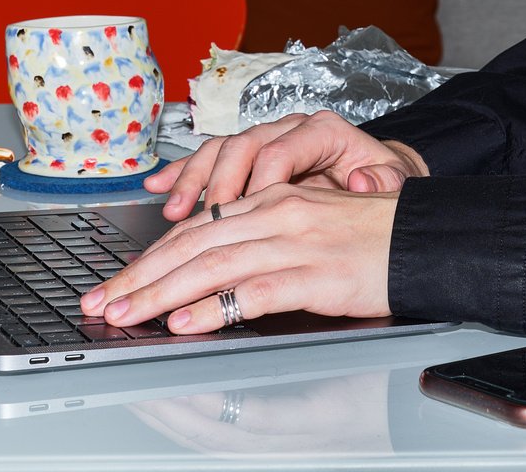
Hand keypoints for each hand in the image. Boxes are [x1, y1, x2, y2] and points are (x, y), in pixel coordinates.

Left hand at [81, 180, 396, 332]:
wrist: (425, 239)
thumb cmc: (367, 242)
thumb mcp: (305, 231)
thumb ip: (258, 247)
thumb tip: (206, 280)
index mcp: (269, 202)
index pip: (194, 229)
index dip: (147, 259)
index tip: (113, 285)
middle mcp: (275, 214)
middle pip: (191, 245)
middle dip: (139, 277)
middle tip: (100, 304)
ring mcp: (294, 242)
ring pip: (211, 265)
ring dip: (160, 293)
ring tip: (127, 315)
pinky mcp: (316, 273)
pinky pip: (254, 290)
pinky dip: (213, 308)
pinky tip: (185, 323)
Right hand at [145, 112, 425, 220]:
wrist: (377, 175)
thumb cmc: (380, 182)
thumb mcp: (393, 183)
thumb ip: (383, 182)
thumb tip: (361, 181)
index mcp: (323, 132)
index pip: (282, 151)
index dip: (258, 184)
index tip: (245, 216)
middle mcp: (288, 129)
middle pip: (240, 148)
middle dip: (212, 186)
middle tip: (192, 221)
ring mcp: (265, 141)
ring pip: (218, 151)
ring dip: (191, 181)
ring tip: (171, 212)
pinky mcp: (249, 159)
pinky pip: (208, 160)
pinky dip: (181, 175)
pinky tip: (157, 189)